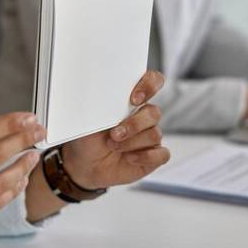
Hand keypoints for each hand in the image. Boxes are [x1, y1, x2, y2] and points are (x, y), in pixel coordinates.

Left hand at [60, 70, 170, 189]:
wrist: (86, 165)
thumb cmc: (88, 138)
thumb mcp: (88, 118)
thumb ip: (101, 103)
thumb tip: (102, 92)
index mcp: (131, 101)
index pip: (152, 81)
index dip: (149, 86)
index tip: (134, 99)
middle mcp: (144, 116)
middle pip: (154, 112)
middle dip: (134, 124)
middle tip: (114, 133)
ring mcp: (150, 136)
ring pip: (155, 134)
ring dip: (132, 142)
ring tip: (113, 146)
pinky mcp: (154, 156)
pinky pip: (162, 154)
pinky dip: (145, 157)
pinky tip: (129, 158)